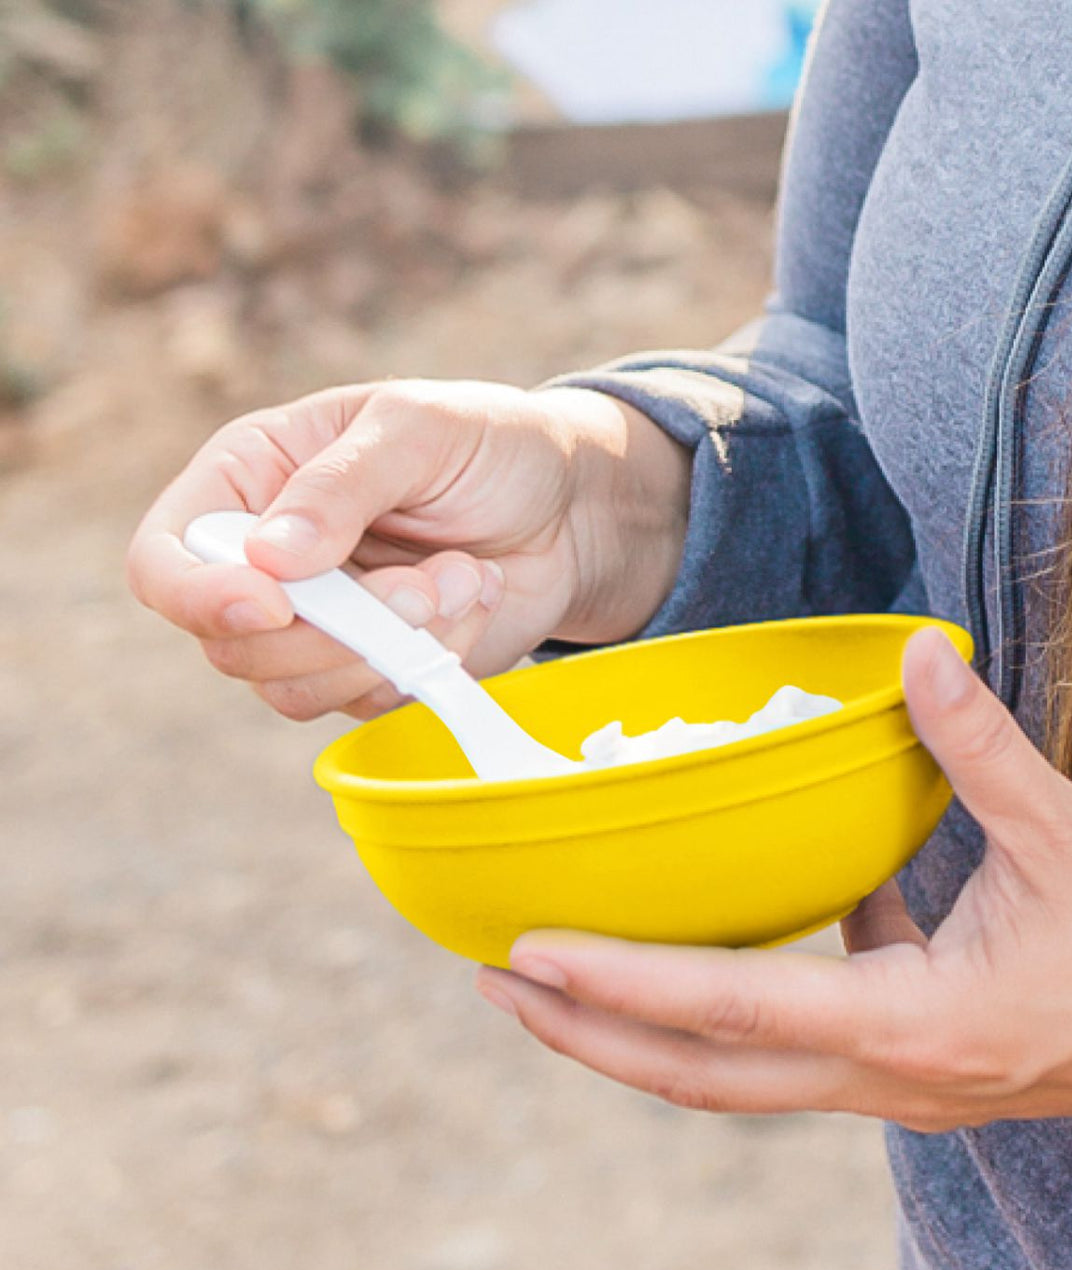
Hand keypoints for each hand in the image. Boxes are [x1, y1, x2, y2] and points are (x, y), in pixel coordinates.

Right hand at [128, 380, 689, 719]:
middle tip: (425, 583)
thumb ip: (341, 486)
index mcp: (250, 481)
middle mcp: (269, 562)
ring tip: (464, 578)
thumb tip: (269, 558)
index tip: (270, 605)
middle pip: (233, 645)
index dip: (198, 596)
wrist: (570, 507)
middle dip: (336, 628)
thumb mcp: (417, 430)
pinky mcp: (374, 668)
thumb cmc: (488, 445)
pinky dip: (430, 660)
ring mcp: (320, 626)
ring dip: (390, 646)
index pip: (165, 559)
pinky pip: (371, 700)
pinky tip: (476, 599)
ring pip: (297, 688)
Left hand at [477, 628, 1071, 1132]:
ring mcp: (900, 1091)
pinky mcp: (917, 1074)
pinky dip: (730, 1019)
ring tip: (565, 988)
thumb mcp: (1070, 834)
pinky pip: (796, 1056)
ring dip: (647, 1037)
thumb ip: (979, 749)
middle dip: (593, 1038)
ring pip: (740, 1082)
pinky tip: (716, 957)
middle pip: (704, 1079)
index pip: (735, 1012)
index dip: (623, 986)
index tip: (527, 958)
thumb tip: (920, 656)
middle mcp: (888, 1081)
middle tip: (499, 987)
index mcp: (915, 1027)